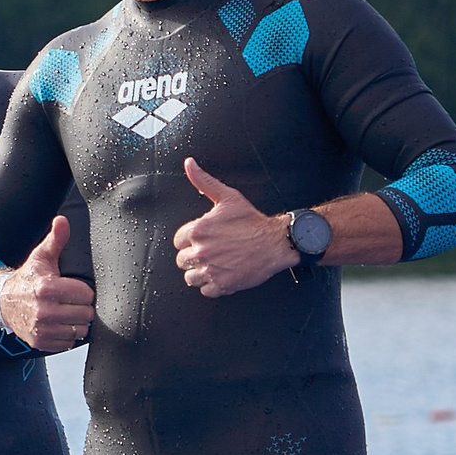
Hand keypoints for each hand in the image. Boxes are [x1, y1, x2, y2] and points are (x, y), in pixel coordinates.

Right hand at [0, 216, 95, 350]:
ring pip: (79, 330)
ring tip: (67, 313)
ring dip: (76, 322)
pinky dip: (67, 335)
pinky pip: (68, 343)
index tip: (75, 289)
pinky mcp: (40, 342)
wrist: (2, 302)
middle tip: (72, 301)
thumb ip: (56, 239)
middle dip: (82, 307)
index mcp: (47, 288)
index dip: (83, 291)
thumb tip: (62, 221)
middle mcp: (44, 311)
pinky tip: (59, 324)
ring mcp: (42, 329)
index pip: (86, 295)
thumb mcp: (41, 257)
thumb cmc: (26, 279)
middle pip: (85, 314)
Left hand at [173, 159, 291, 297]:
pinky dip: (213, 286)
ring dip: (201, 273)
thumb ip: (203, 182)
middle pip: (182, 261)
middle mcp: (201, 251)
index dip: (191, 241)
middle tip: (213, 252)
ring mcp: (211, 269)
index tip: (205, 240)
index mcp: (198, 230)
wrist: (276, 242)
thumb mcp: (227, 197)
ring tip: (217, 264)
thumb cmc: (252, 220)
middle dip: (195, 257)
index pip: (178, 242)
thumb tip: (188, 163)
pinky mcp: (221, 285)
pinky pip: (205, 290)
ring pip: (190, 277)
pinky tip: (223, 274)